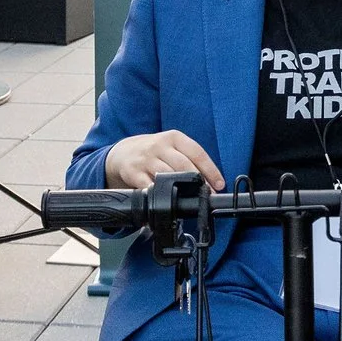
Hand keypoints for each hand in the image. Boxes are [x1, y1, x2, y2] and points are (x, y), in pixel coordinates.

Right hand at [104, 129, 224, 189]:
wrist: (122, 152)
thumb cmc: (154, 152)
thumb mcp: (171, 147)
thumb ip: (188, 159)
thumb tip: (210, 181)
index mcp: (174, 138)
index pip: (197, 152)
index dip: (210, 170)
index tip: (219, 184)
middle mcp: (160, 146)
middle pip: (183, 165)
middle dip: (197, 182)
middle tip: (206, 195)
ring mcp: (145, 158)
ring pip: (166, 175)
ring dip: (179, 190)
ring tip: (189, 200)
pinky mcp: (133, 171)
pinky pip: (147, 186)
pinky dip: (158, 195)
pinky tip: (165, 202)